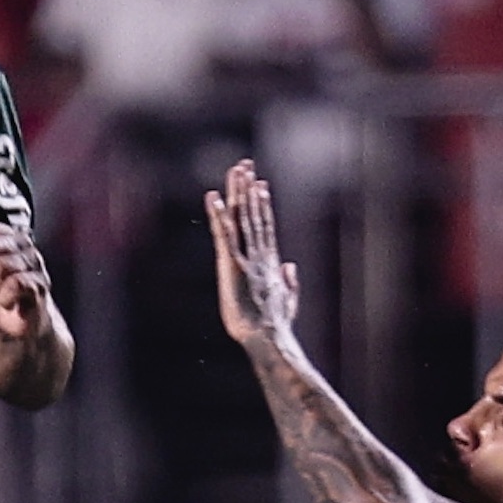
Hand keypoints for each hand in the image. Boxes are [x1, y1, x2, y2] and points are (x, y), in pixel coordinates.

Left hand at [206, 158, 298, 347]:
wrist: (269, 336)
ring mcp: (246, 257)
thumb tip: (291, 266)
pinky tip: (212, 196)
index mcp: (269, 263)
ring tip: (237, 170)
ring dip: (238, 193)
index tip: (260, 186)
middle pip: (253, 215)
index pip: (264, 227)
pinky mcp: (231, 264)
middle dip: (249, 190)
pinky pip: (223, 234)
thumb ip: (290, 283)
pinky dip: (217, 215)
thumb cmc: (276, 326)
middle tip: (246, 166)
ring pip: (241, 218)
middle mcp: (259, 255)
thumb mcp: (288, 301)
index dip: (262, 205)